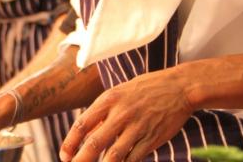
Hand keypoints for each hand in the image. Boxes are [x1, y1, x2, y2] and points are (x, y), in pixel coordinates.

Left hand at [60, 69, 192, 161]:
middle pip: (95, 143)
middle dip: (81, 160)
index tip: (64, 156)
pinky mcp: (151, 139)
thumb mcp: (119, 93)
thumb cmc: (144, 90)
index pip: (82, 124)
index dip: (70, 143)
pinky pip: (133, 158)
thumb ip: (103, 114)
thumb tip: (88, 135)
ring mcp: (137, 127)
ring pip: (114, 155)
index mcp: (108, 100)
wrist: (178, 88)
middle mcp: (120, 114)